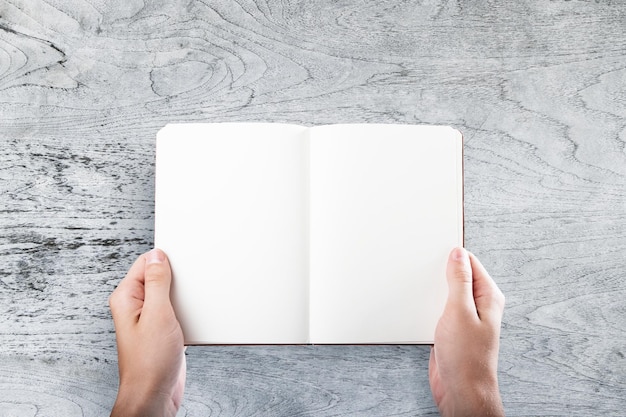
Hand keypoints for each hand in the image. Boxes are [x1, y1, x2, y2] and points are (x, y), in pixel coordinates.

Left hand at [109, 249, 185, 416]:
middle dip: (177, 279)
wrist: (154, 395)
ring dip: (183, 297)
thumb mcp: (157, 314)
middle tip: (187, 289)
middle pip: (159, 276)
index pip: (146, 262)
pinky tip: (190, 320)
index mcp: (127, 297)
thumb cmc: (150, 363)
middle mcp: (135, 306)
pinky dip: (185, 311)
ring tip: (188, 308)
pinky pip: (175, 310)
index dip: (166, 261)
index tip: (182, 266)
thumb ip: (157, 282)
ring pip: (169, 294)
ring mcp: (148, 319)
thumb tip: (157, 255)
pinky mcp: (161, 330)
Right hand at [429, 247, 504, 416]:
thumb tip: (458, 254)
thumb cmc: (466, 358)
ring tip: (418, 285)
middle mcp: (478, 305)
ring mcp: (464, 318)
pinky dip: (428, 306)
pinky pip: (438, 308)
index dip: (452, 255)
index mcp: (487, 297)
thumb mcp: (460, 311)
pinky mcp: (451, 329)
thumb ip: (459, 281)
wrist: (460, 390)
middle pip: (457, 276)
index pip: (470, 263)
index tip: (434, 248)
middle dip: (440, 272)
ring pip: (445, 293)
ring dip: (432, 291)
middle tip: (423, 265)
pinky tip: (418, 306)